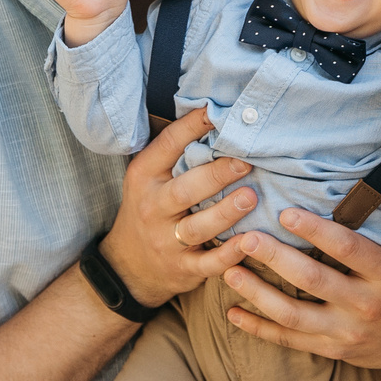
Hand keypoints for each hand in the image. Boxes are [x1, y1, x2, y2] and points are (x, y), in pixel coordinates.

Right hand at [101, 105, 258, 307]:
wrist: (129, 266)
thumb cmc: (149, 209)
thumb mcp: (149, 177)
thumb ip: (175, 153)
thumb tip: (216, 111)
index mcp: (145, 177)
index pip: (168, 146)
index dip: (192, 127)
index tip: (218, 112)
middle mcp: (153, 208)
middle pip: (185, 190)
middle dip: (216, 175)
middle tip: (246, 162)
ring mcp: (166, 241)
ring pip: (197, 227)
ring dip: (226, 213)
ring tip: (251, 197)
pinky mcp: (183, 269)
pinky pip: (209, 263)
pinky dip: (230, 254)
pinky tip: (250, 242)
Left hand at [219, 209, 380, 372]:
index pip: (347, 248)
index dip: (314, 231)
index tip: (285, 212)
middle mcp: (368, 304)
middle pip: (312, 280)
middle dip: (274, 258)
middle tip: (244, 237)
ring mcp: (349, 331)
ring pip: (294, 316)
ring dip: (258, 294)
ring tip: (228, 272)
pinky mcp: (336, 349)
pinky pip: (291, 341)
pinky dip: (260, 329)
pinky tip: (233, 313)